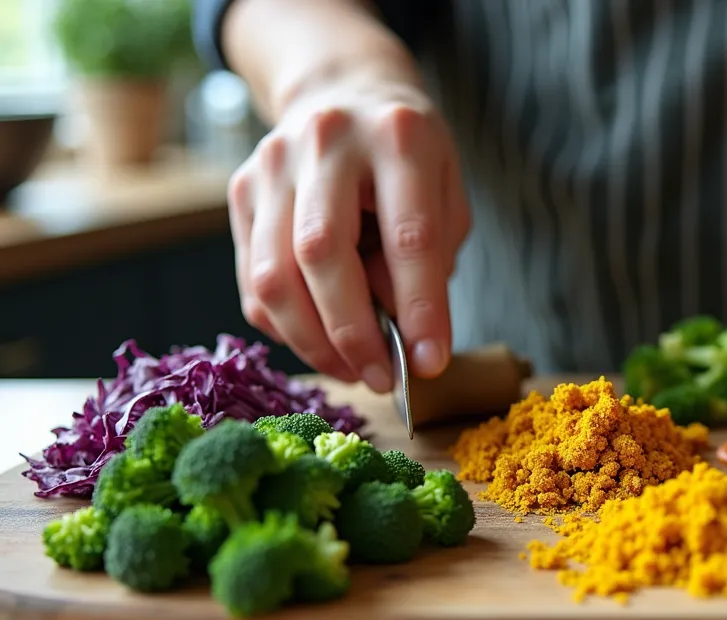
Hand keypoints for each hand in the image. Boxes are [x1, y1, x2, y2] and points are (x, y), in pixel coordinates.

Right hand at [227, 76, 468, 391]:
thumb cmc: (408, 159)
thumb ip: (431, 261)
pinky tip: (319, 341)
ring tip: (353, 370)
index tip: (430, 362)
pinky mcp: (240, 191)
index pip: (408, 235)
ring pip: (273, 275)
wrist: (344, 94)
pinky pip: (252, 282)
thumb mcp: (446, 195)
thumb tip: (401, 336)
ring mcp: (271, 163)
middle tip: (383, 377)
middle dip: (353, 332)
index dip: (420, 307)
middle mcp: (325, 141)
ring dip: (313, 341)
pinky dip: (286, 327)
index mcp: (397, 137)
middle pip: (321, 254)